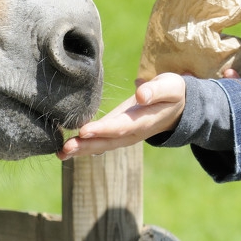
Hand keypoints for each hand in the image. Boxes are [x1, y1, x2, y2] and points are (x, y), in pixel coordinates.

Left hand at [58, 72, 190, 159]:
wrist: (179, 107)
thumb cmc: (173, 92)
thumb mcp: (170, 87)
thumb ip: (157, 91)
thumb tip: (141, 94)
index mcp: (143, 121)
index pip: (120, 127)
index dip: (102, 130)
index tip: (84, 131)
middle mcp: (132, 133)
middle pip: (107, 142)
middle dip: (86, 146)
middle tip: (64, 149)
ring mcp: (124, 135)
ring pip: (102, 145)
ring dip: (81, 150)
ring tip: (61, 154)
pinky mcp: (117, 132)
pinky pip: (100, 142)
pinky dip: (84, 146)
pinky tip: (67, 150)